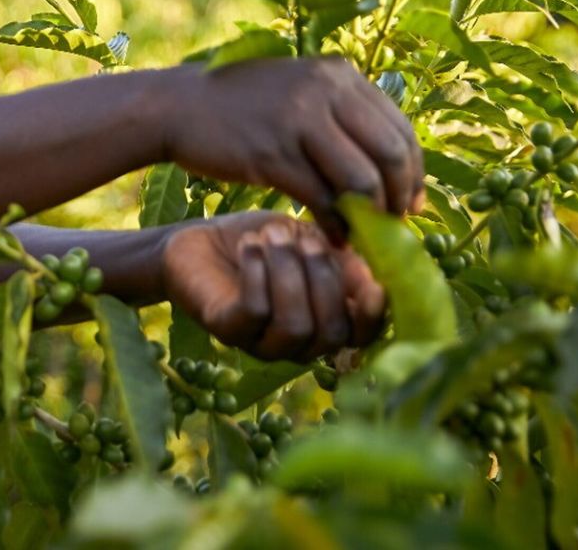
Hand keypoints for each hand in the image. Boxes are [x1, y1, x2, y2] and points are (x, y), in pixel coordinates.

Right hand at [159, 56, 423, 240]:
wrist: (179, 107)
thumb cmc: (243, 106)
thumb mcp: (300, 91)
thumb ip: (343, 115)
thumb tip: (394, 164)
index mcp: (339, 73)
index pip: (401, 128)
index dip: (414, 173)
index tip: (411, 203)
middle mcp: (325, 89)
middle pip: (392, 153)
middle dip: (399, 197)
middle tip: (393, 224)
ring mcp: (298, 120)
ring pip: (362, 179)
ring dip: (370, 216)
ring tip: (362, 234)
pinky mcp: (273, 153)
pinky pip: (322, 198)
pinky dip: (335, 226)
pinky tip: (332, 237)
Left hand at [160, 212, 385, 360]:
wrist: (201, 237)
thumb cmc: (264, 239)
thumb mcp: (309, 239)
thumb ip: (342, 256)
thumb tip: (375, 275)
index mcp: (326, 321)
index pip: (362, 336)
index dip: (372, 316)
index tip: (376, 284)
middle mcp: (298, 343)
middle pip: (331, 333)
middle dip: (324, 280)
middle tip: (303, 237)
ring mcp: (262, 343)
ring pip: (295, 326)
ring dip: (288, 273)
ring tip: (271, 235)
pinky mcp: (227, 331)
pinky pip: (254, 313)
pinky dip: (257, 273)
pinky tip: (250, 246)